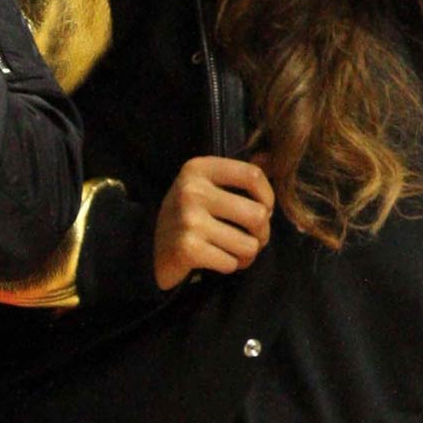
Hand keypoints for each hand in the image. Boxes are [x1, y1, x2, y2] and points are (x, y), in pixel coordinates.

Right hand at [153, 155, 273, 289]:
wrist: (150, 248)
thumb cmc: (189, 216)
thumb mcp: (205, 186)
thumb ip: (237, 176)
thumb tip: (272, 156)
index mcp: (198, 169)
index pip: (253, 175)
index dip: (268, 197)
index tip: (262, 209)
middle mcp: (192, 190)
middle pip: (258, 214)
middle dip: (261, 234)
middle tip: (248, 238)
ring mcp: (188, 219)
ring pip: (248, 244)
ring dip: (245, 255)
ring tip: (230, 251)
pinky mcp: (187, 248)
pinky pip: (231, 263)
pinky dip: (228, 266)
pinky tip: (214, 260)